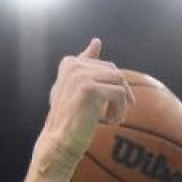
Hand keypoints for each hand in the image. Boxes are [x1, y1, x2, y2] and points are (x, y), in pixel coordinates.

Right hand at [36, 38, 135, 169]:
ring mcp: (80, 75)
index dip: (111, 84)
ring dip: (121, 103)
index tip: (100, 102)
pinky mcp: (88, 89)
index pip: (104, 65)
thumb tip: (97, 40)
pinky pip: (120, 94)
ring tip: (111, 118)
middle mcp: (73, 65)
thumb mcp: (76, 87)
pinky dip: (120, 110)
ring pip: (120, 82)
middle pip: (116, 73)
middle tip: (112, 114)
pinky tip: (110, 121)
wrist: (60, 141)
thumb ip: (86, 64)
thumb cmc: (70, 117)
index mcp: (70, 63)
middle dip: (120, 94)